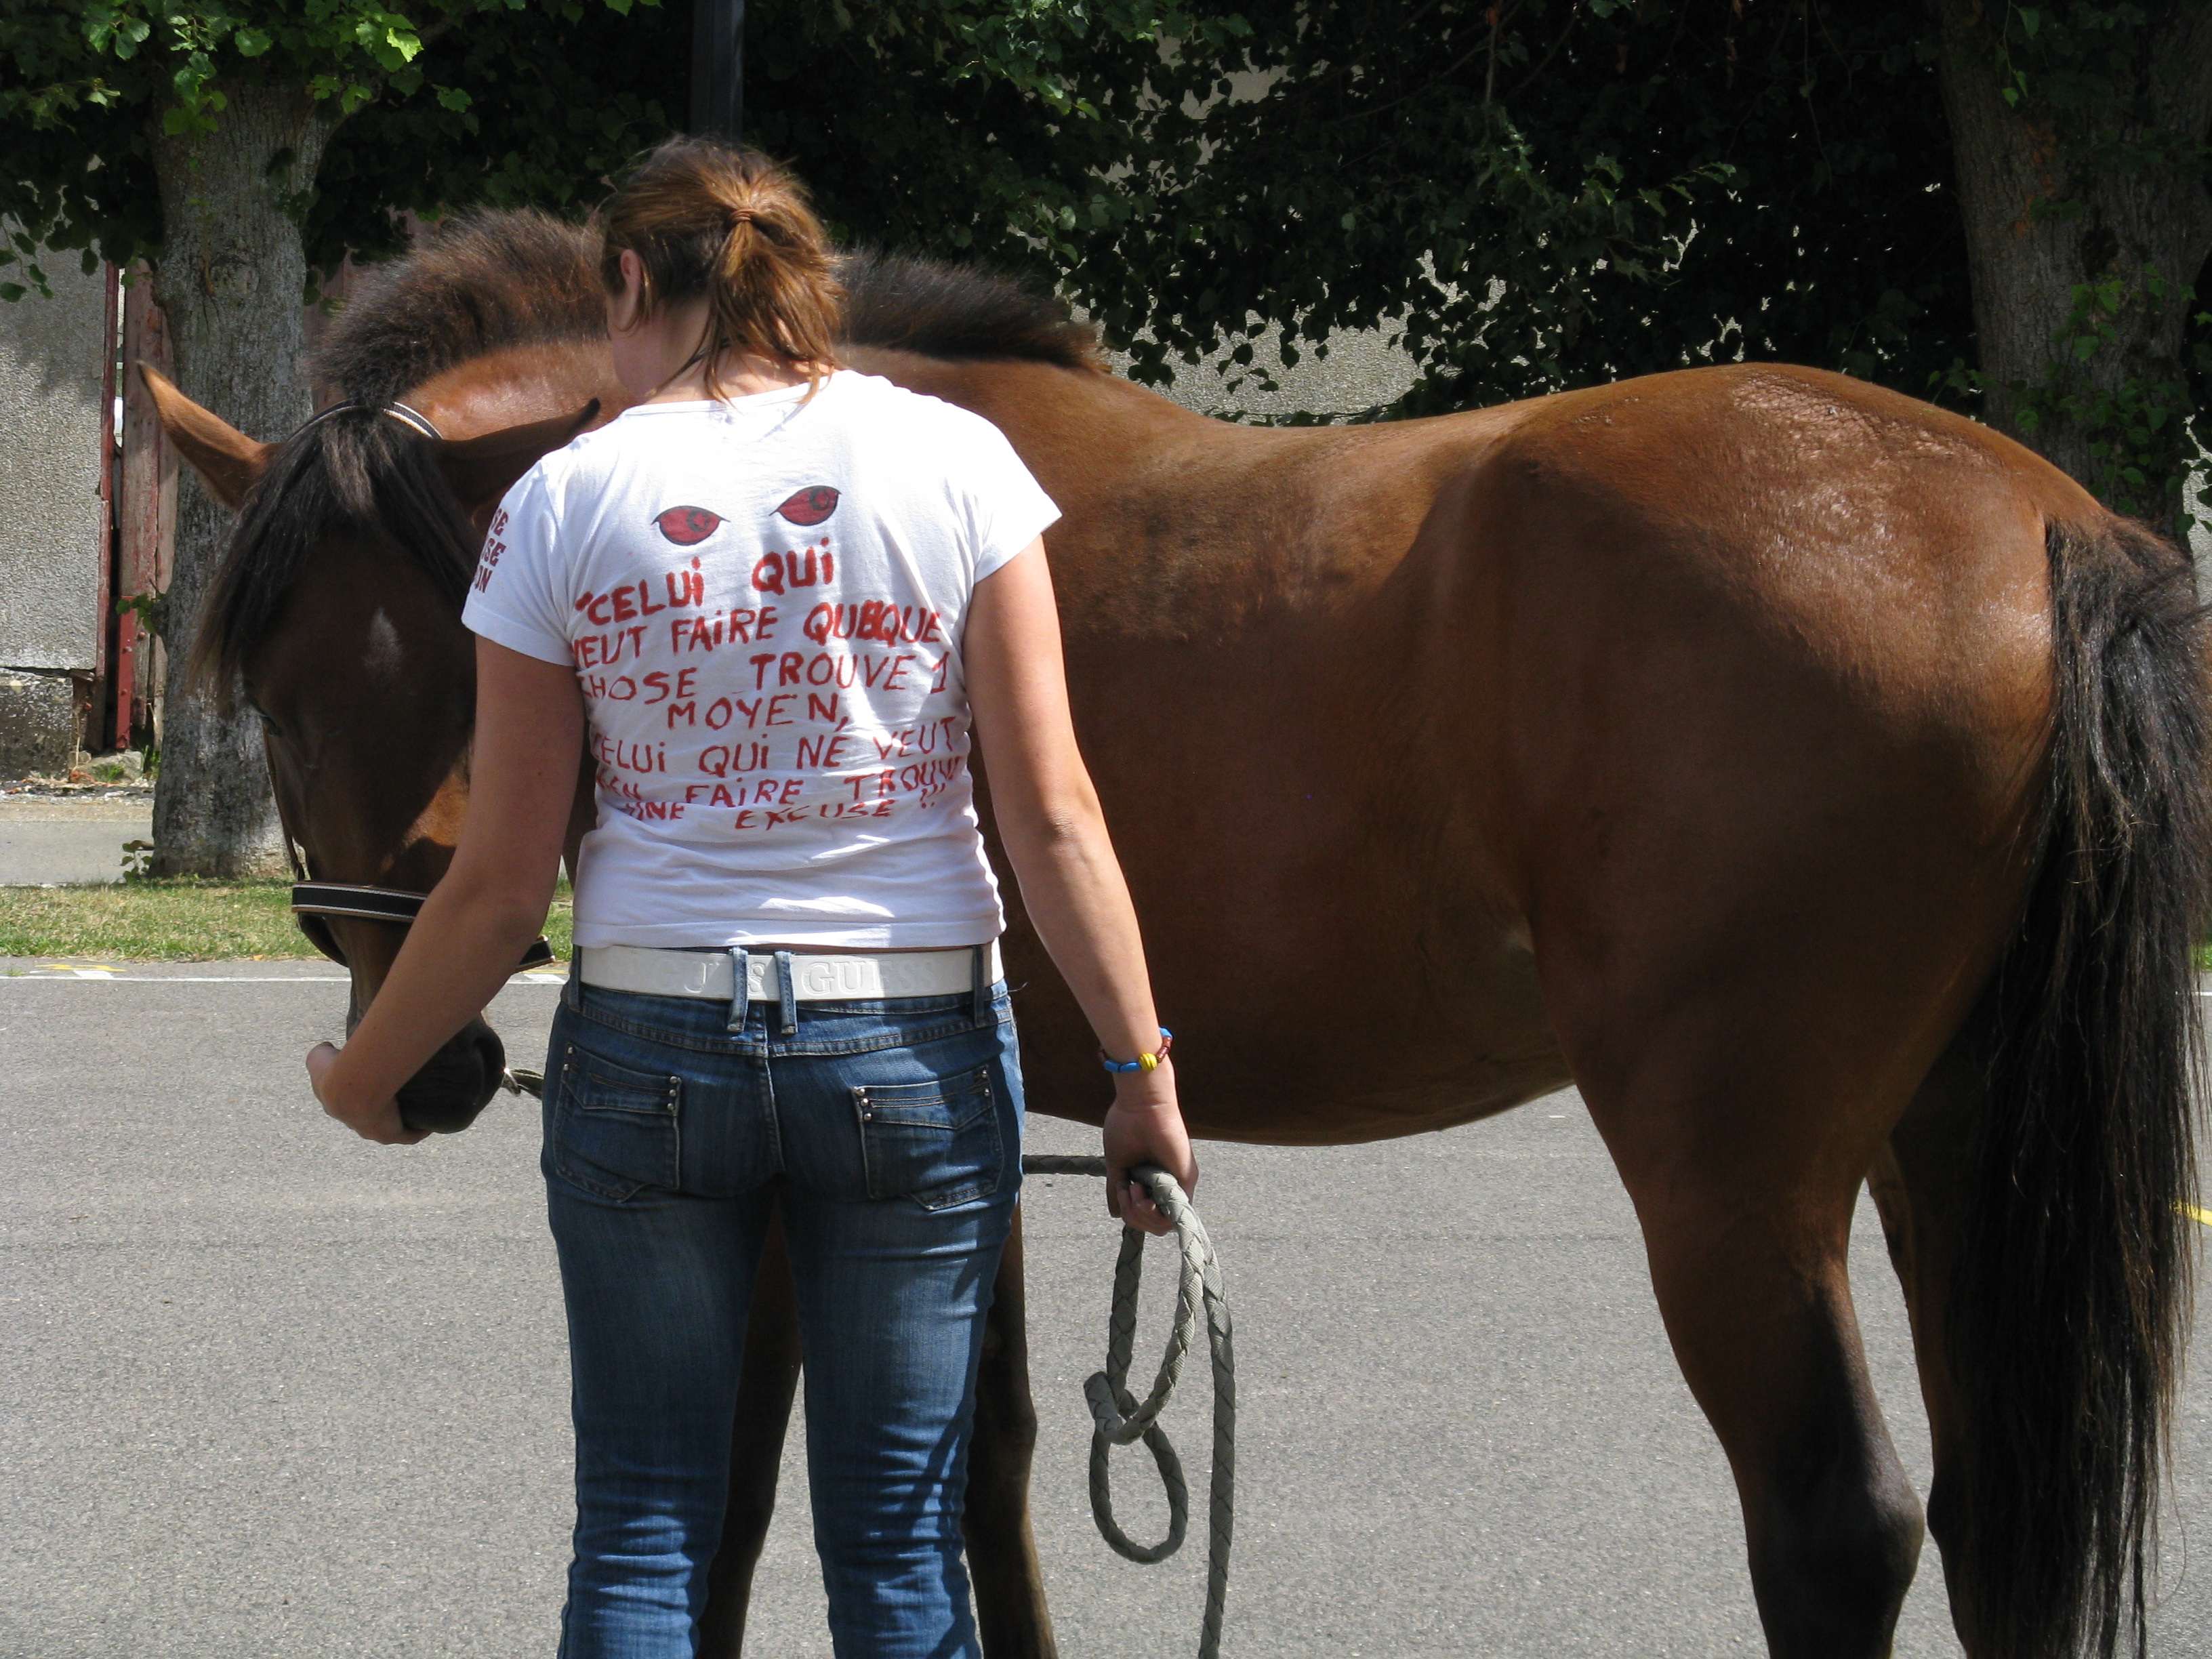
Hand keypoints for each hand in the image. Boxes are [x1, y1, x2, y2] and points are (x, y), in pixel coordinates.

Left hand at [306, 1041, 429, 1145]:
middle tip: (397, 1093)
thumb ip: (322, 1050)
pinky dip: (418, 1130)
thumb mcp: (320, 1055)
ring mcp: (373, 1131)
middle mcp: (354, 1122)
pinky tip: (428, 1122)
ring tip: (416, 1109)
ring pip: (388, 1129)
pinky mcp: (392, 1134)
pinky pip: (408, 1136)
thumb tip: (330, 1046)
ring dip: (400, 1121)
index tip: (372, 1082)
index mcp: (338, 1106)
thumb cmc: (335, 1071)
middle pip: (368, 1120)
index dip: (359, 1095)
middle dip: (380, 1110)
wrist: (352, 1087)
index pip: (348, 1104)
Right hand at [1101, 1063, 1194, 1235]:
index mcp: (1153, 1180)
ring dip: (1141, 1215)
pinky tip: (1140, 1194)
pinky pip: (1175, 1212)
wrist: (1139, 1103)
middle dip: (1134, 1217)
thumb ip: (1116, 1189)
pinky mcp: (1186, 1178)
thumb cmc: (1127, 1125)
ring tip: (1132, 1190)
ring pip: (1164, 1224)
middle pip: (1155, 1226)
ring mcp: (1179, 1182)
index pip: (1148, 1216)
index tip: (1121, 1194)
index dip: (1132, 1215)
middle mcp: (1168, 1184)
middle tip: (1125, 1192)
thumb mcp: (1117, 1165)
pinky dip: (1153, 1211)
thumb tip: (1115, 1213)